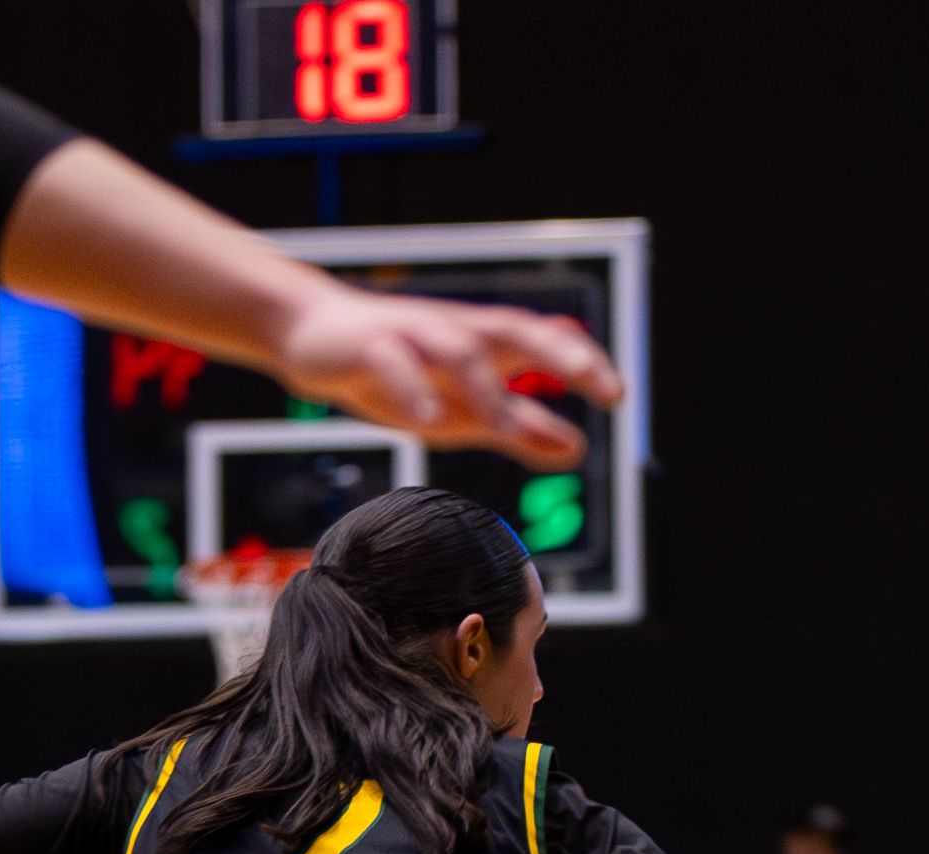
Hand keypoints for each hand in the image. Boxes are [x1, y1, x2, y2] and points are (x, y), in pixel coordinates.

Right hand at [269, 283, 619, 470]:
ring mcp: (411, 336)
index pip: (545, 340)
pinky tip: (426, 418)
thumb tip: (579, 448)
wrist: (312, 335)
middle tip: (594, 383)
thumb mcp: (465, 408)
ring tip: (507, 426)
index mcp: (485, 344)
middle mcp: (456, 332)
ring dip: (485, 386)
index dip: (583, 362)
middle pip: (515, 329)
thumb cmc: (399, 371)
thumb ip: (520, 424)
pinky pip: (391, 364)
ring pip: (457, 349)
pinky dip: (411, 389)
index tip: (616, 396)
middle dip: (558, 353)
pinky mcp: (367, 348)